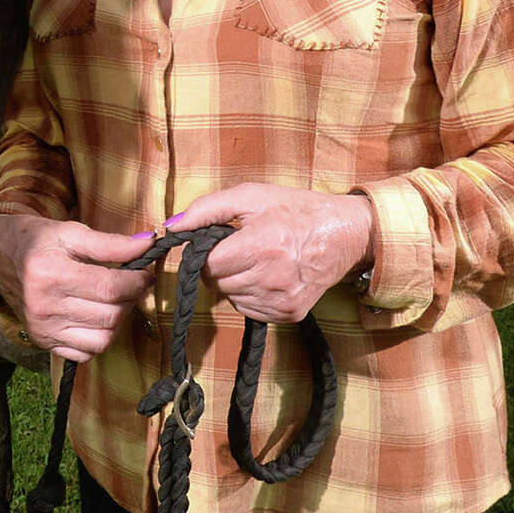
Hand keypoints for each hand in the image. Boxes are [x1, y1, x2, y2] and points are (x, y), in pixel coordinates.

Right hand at [0, 215, 155, 361]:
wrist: (1, 256)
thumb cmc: (39, 241)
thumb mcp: (72, 232)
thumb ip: (111, 242)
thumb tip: (148, 244)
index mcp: (49, 273)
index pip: (110, 287)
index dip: (138, 281)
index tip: (146, 272)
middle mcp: (43, 306)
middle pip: (110, 315)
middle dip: (131, 298)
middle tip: (133, 283)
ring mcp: (43, 329)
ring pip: (103, 339)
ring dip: (119, 320)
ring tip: (116, 300)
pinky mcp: (44, 342)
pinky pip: (86, 353)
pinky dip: (100, 338)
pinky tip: (97, 317)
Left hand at [171, 184, 373, 323]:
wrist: (343, 233)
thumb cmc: (294, 210)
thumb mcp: (249, 197)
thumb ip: (205, 210)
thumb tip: (170, 227)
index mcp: (260, 246)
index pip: (207, 265)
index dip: (207, 252)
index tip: (221, 241)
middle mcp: (271, 279)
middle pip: (217, 283)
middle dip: (221, 265)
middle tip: (242, 247)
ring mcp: (281, 301)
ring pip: (230, 297)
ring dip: (234, 280)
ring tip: (258, 259)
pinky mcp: (289, 315)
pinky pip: (248, 309)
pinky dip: (249, 294)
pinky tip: (267, 275)